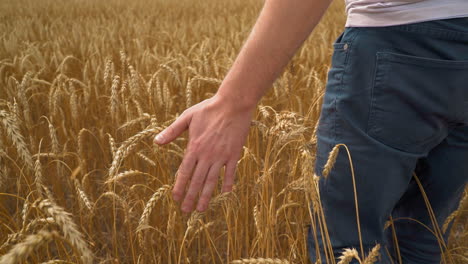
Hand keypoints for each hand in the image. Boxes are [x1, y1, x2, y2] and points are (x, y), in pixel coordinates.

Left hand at [153, 93, 254, 212]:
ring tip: (201, 209)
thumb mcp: (187, 117)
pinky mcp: (234, 154)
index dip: (180, 186)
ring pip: (212, 180)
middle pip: (197, 180)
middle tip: (185, 211)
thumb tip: (156, 142)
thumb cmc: (209, 109)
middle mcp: (207, 155)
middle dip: (190, 197)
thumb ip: (172, 131)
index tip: (175, 198)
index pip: (184, 171)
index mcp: (194, 147)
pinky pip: (230, 172)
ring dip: (206, 196)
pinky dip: (227, 183)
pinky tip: (224, 194)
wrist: (233, 104)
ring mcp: (221, 156)